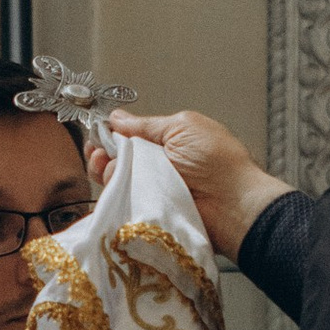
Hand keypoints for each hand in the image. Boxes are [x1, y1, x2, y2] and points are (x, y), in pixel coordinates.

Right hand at [105, 111, 290, 261]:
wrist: (232, 203)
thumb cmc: (218, 162)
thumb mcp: (181, 127)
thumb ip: (146, 125)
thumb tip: (118, 118)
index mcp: (165, 142)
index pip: (127, 137)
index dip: (110, 134)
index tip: (98, 134)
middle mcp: (155, 166)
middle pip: (115, 159)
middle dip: (102, 152)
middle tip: (99, 151)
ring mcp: (149, 190)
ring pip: (114, 180)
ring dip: (107, 171)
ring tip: (111, 167)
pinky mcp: (147, 211)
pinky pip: (121, 202)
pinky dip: (114, 192)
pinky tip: (115, 184)